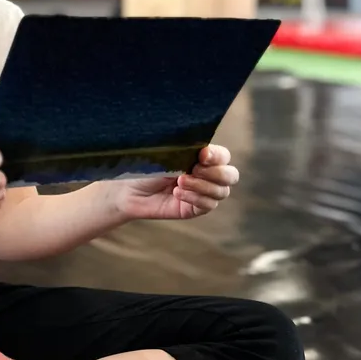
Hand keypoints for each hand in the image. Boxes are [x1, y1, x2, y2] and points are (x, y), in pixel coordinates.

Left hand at [115, 144, 239, 221]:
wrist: (128, 188)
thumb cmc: (147, 166)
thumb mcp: (167, 154)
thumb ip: (188, 150)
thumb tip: (204, 150)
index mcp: (203, 158)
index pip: (224, 156)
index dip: (217, 156)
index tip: (202, 154)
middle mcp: (208, 175)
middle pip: (231, 176)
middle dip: (216, 173)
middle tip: (194, 169)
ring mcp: (203, 193)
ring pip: (222, 192)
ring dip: (202, 186)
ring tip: (180, 182)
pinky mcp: (194, 209)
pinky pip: (208, 206)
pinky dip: (195, 198)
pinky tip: (177, 193)